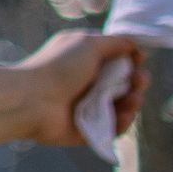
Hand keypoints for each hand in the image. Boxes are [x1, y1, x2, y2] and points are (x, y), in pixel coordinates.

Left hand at [13, 30, 143, 144]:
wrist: (32, 99)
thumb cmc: (58, 67)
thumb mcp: (87, 44)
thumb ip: (114, 42)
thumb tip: (135, 44)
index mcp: (85, 59)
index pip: (117, 60)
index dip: (131, 60)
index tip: (139, 58)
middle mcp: (88, 82)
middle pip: (124, 84)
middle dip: (137, 81)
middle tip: (139, 80)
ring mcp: (89, 106)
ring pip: (122, 106)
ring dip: (133, 101)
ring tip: (132, 98)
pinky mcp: (90, 128)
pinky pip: (114, 127)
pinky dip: (122, 121)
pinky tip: (124, 115)